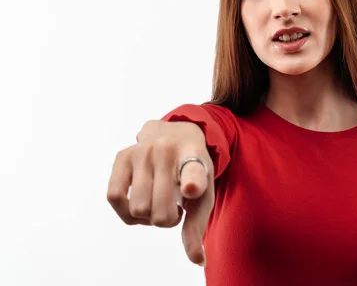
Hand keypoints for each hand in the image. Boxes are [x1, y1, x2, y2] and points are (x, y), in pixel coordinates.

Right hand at [107, 119, 214, 265]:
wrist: (177, 133)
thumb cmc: (194, 172)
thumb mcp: (204, 194)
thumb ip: (197, 227)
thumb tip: (198, 261)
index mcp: (195, 157)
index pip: (193, 171)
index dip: (192, 182)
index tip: (191, 188)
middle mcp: (167, 150)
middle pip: (159, 213)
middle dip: (166, 220)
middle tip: (174, 206)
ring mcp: (142, 150)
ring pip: (137, 210)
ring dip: (147, 216)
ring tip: (159, 199)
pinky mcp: (122, 155)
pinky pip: (114, 197)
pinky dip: (127, 210)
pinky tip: (141, 201)